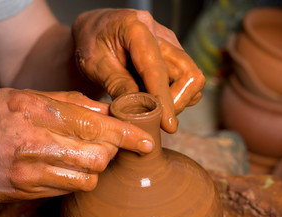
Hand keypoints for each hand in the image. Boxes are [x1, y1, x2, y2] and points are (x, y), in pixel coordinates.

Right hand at [0, 89, 153, 201]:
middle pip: (99, 157)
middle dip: (112, 151)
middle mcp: (35, 144)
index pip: (95, 126)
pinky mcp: (27, 192)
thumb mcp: (24, 95)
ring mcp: (30, 173)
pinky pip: (69, 189)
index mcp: (36, 112)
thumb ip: (69, 102)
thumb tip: (105, 110)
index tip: (147, 140)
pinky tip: (67, 165)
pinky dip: (78, 177)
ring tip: (85, 153)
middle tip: (107, 141)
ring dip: (96, 166)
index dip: (128, 134)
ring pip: (88, 178)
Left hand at [72, 9, 204, 132]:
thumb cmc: (91, 43)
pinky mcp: (173, 53)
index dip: (164, 99)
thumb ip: (117, 85)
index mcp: (135, 27)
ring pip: (191, 77)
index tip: (167, 124)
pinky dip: (175, 94)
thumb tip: (139, 111)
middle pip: (188, 72)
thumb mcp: (94, 66)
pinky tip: (154, 98)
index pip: (157, 68)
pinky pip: (185, 79)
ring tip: (151, 107)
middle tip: (155, 118)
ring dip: (177, 99)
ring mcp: (170, 43)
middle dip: (176, 101)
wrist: (95, 30)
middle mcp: (160, 33)